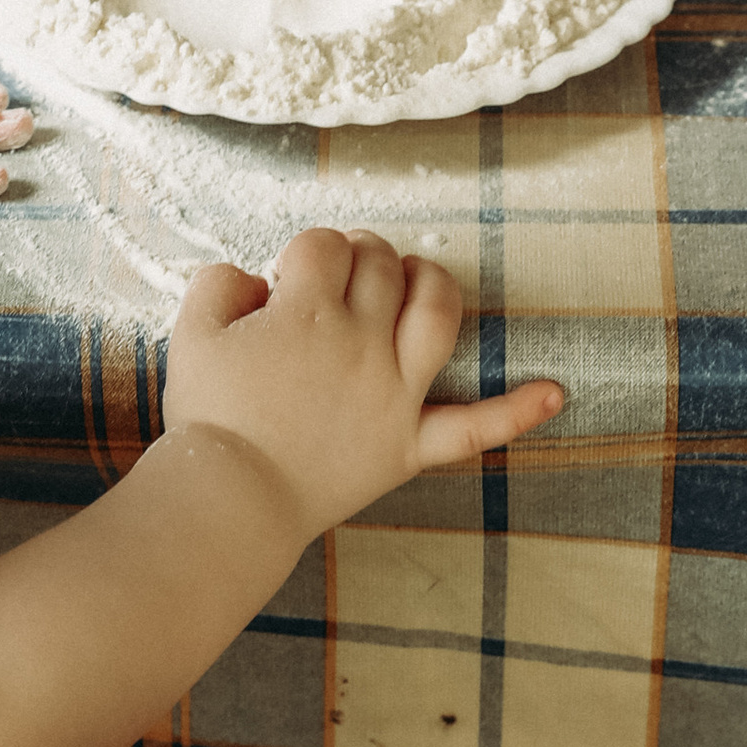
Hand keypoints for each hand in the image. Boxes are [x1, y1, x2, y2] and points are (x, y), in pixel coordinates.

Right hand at [161, 227, 561, 536]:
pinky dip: (516, 412)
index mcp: (307, 311)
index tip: (288, 279)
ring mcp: (394, 392)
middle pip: (380, 266)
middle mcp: (361, 342)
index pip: (324, 246)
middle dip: (361, 254)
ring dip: (433, 283)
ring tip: (416, 279)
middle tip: (338, 275)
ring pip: (437, 314)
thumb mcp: (191, 334)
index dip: (307, 252)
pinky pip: (472, 428)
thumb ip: (220, 284)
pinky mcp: (408, 444)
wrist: (230, 500)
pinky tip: (554, 394)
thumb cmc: (209, 417)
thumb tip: (255, 278)